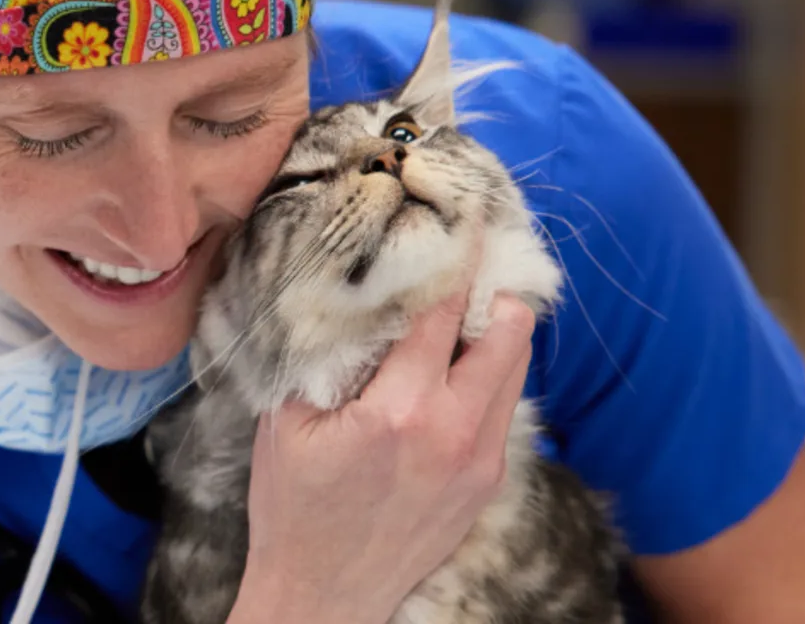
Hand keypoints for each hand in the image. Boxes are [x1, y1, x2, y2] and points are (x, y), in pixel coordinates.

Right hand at [225, 288, 537, 623]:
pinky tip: (451, 369)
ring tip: (460, 310)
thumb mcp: (287, 421)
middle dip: (490, 288)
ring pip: (517, 367)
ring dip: (494, 331)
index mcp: (400, 411)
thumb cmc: (293, 507)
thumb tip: (345, 293)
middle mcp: (455, 433)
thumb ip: (323, 355)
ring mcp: (481, 461)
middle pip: (510, 330)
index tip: (451, 219)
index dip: (447, 258)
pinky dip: (486, 376)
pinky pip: (504, 407)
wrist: (325, 596)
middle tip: (462, 263)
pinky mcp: (488, 482)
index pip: (441, 310)